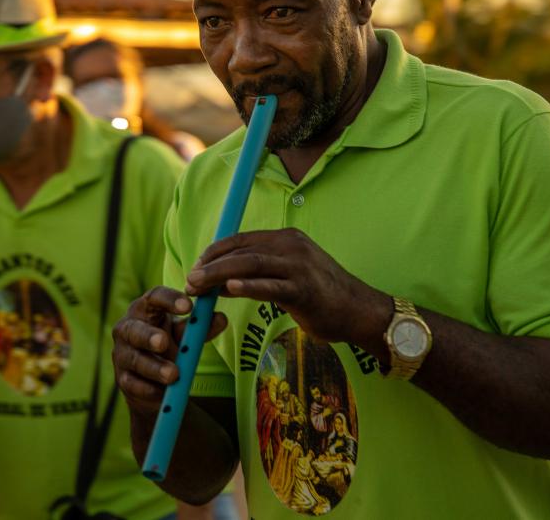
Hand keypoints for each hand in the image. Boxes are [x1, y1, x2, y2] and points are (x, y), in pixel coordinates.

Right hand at [111, 286, 227, 414]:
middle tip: (164, 342)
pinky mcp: (123, 379)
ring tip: (173, 375)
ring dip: (154, 367)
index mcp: (145, 309)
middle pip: (134, 329)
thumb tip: (221, 318)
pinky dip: (148, 388)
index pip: (154, 297)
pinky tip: (161, 393)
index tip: (189, 306)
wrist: (155, 380)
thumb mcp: (186, 335)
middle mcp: (127, 329)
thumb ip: (201, 327)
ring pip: (134, 359)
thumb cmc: (170, 345)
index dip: (169, 300)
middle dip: (148, 336)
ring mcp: (122, 355)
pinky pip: (133, 384)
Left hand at [184, 229, 391, 347]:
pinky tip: (229, 290)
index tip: (196, 265)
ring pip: (251, 265)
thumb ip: (260, 274)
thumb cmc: (322, 296)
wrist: (359, 310)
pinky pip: (271, 286)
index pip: (242, 239)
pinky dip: (248, 287)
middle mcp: (292, 246)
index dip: (215, 252)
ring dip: (220, 275)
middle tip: (190, 280)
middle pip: (242, 251)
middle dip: (212, 265)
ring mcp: (299, 267)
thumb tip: (225, 280)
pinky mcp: (304, 290)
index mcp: (287, 239)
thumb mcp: (289, 276)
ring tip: (198, 286)